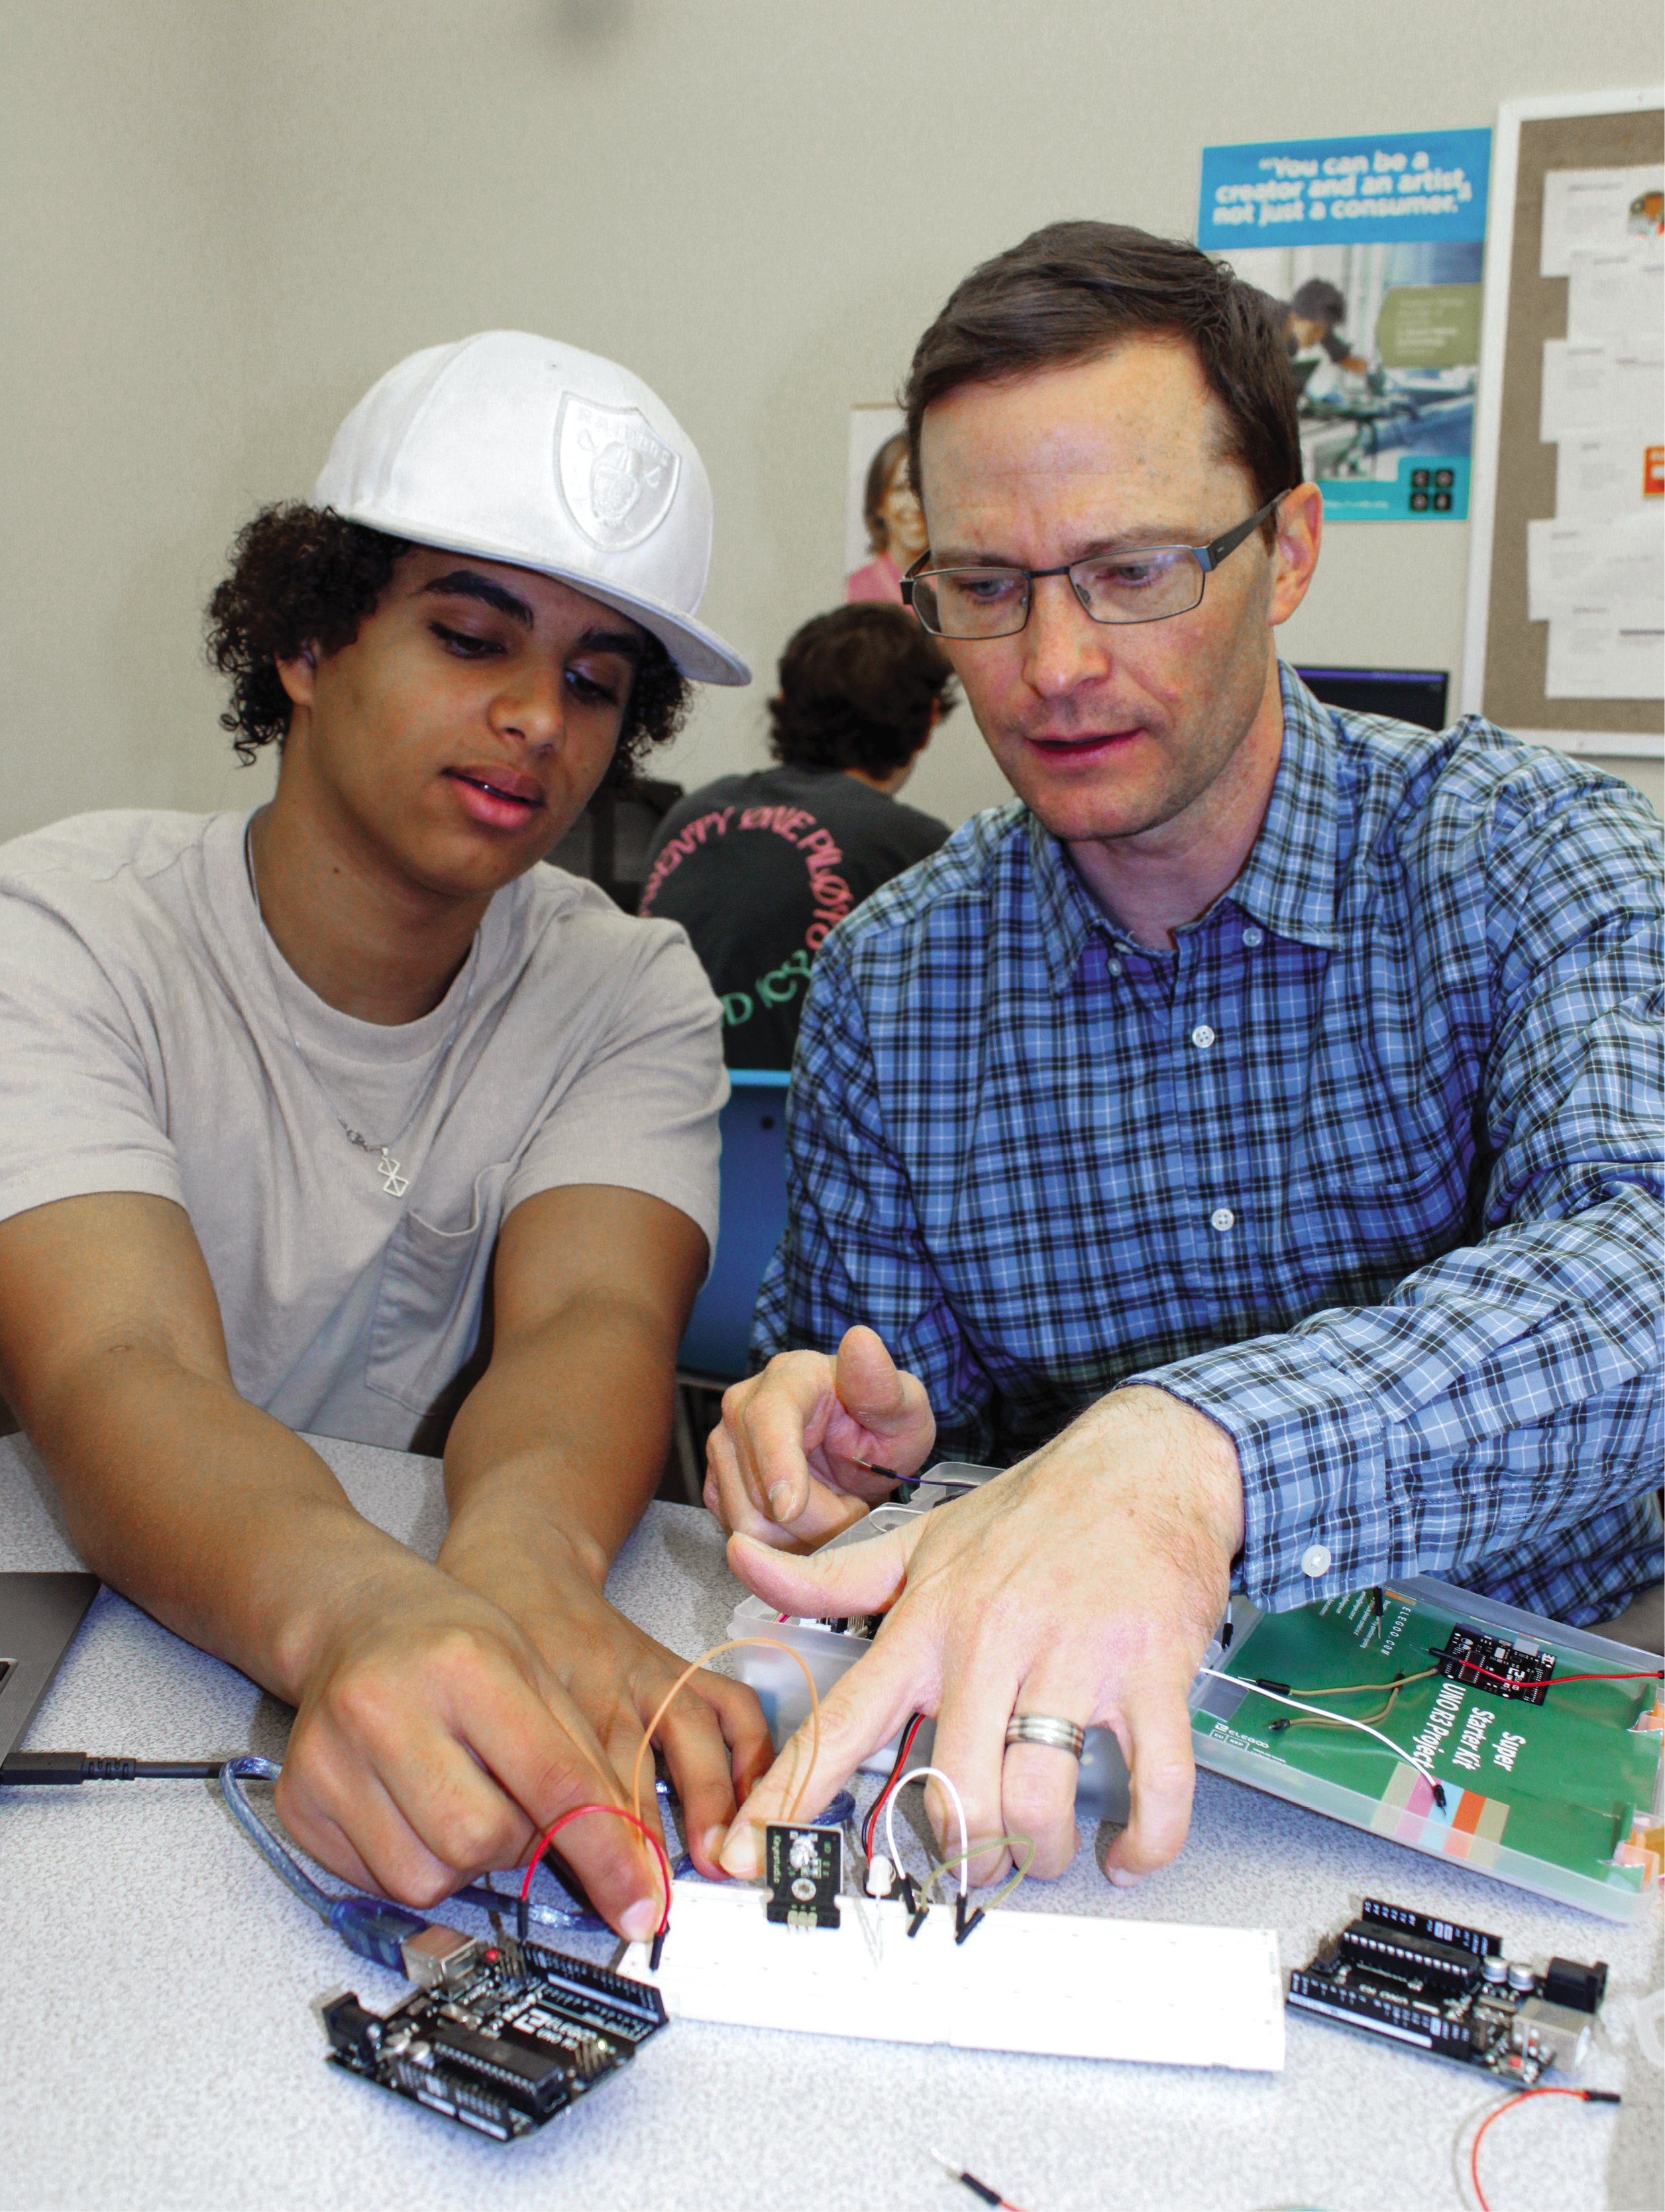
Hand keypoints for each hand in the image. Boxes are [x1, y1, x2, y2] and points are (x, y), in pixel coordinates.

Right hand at [276, 1548, 682, 1937]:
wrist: (357, 1621)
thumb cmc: (455, 1645)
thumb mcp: (536, 1674)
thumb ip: (585, 1767)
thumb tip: (631, 1870)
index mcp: (462, 1664)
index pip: (552, 1781)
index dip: (604, 1853)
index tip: (638, 1906)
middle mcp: (383, 1707)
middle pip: (480, 1840)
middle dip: (515, 1842)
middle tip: (509, 1799)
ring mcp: (328, 1758)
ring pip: (426, 1880)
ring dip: (464, 1860)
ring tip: (459, 1795)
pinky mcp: (298, 1803)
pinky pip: (378, 1885)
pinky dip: (415, 1863)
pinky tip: (413, 1806)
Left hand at [440, 1509, 772, 1887]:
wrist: (521, 1564)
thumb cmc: (492, 1645)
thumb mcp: (478, 1713)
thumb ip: (502, 1783)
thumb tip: (510, 1866)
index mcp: (549, 1710)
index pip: (580, 1791)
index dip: (605, 1851)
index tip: (622, 1900)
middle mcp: (605, 1694)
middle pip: (636, 1773)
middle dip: (655, 1842)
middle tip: (667, 1898)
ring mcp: (648, 1677)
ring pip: (690, 1737)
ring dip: (711, 1798)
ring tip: (723, 1852)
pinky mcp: (676, 1667)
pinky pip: (729, 1704)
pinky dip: (752, 1748)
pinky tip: (758, 1791)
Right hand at [704, 1325, 936, 1547]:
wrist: (862, 1447)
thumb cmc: (884, 1423)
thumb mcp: (904, 1407)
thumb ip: (883, 1384)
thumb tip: (861, 1340)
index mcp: (791, 1377)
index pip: (766, 1417)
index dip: (775, 1464)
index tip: (790, 1508)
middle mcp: (743, 1405)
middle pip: (754, 1485)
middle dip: (813, 1518)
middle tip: (853, 1507)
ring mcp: (725, 1446)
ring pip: (745, 1518)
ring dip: (799, 1535)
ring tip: (834, 1509)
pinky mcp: (719, 1483)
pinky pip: (740, 1533)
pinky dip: (780, 1544)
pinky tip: (808, 1522)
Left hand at [715, 1387, 1242, 1890]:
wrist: (1146, 1461)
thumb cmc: (1033, 1511)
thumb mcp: (921, 1539)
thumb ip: (830, 1575)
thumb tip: (744, 1561)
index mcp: (930, 1623)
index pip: (843, 1720)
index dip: (790, 1795)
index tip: (743, 1854)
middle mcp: (993, 1644)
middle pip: (956, 1791)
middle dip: (960, 1858)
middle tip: (969, 1866)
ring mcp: (1077, 1660)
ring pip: (1039, 1800)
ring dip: (1038, 1853)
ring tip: (1041, 1850)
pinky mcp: (1153, 1672)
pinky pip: (1156, 1784)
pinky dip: (1146, 1841)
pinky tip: (1128, 1853)